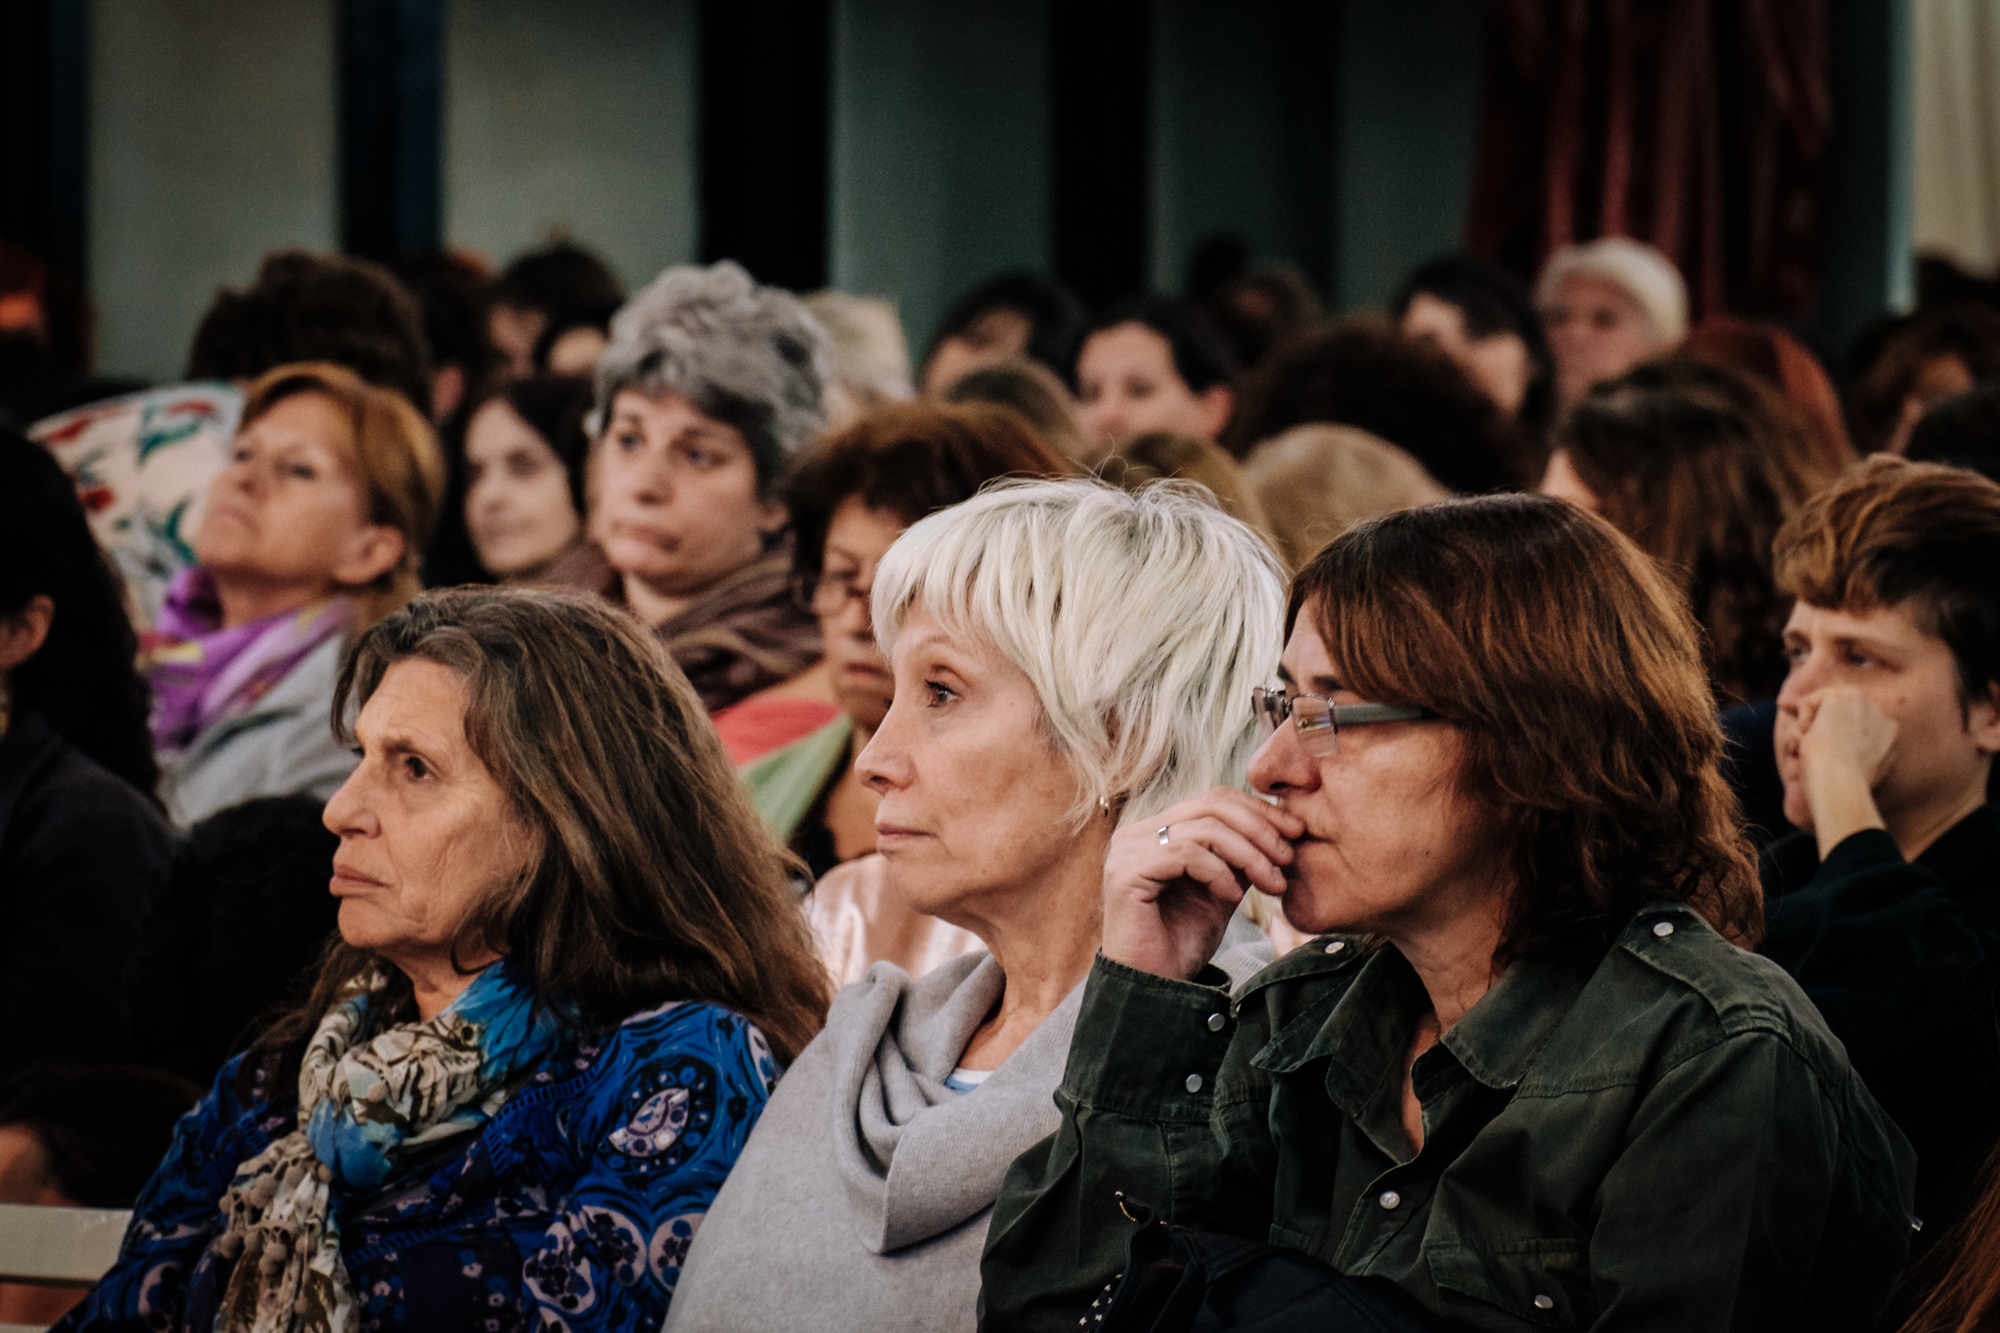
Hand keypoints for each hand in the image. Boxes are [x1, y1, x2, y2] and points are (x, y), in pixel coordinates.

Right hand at [1101, 787, 1302, 981]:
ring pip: (1205, 828)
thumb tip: (1281, 829)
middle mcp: (1138, 833)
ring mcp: (1128, 850)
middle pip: (1211, 805)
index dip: (1258, 811)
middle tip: (1288, 858)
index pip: (1214, 800)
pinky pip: (1185, 853)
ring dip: (1248, 854)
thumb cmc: (1181, 944)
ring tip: (1271, 883)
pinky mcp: (1126, 872)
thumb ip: (1240, 858)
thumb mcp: (1223, 891)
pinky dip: (1218, 871)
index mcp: (1158, 831)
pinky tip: (1232, 897)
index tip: (1295, 834)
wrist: (1155, 990)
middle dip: (1260, 828)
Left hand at [1796, 686, 1893, 857]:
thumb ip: (1843, 754)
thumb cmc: (1838, 789)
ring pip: (1817, 711)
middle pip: (1830, 719)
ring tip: (1813, 754)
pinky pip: (1806, 703)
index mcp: (1886, 741)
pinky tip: (1810, 741)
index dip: (1828, 747)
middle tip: (1818, 761)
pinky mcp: (1847, 695)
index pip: (1845, 731)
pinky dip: (1800, 724)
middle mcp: (1882, 719)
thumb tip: (1809, 743)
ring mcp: (1867, 705)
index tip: (1827, 766)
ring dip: (1805, 734)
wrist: (1840, 786)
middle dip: (1816, 738)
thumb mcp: (1845, 771)